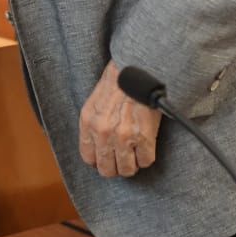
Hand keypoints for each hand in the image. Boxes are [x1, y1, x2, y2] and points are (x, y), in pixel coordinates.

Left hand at [78, 60, 162, 177]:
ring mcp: (123, 137)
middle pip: (107, 169)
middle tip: (124, 158)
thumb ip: (94, 123)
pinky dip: (147, 157)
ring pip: (127, 169)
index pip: (88, 157)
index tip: (107, 158)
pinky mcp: (144, 137)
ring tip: (136, 153)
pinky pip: (146, 161)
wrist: (139, 66)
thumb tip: (99, 145)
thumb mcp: (95, 101)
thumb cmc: (119, 81)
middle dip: (116, 167)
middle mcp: (103, 132)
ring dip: (133, 164)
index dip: (99, 161)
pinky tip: (147, 146)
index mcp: (88, 122)